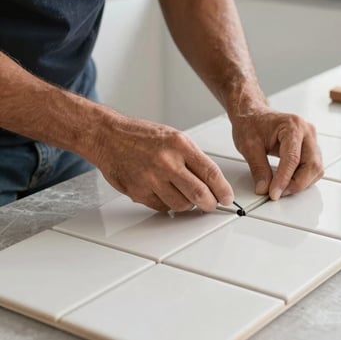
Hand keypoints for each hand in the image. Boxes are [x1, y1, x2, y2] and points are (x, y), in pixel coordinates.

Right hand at [93, 116, 233, 211]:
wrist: (108, 137)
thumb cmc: (141, 136)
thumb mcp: (173, 137)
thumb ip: (192, 158)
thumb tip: (211, 183)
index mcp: (180, 144)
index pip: (210, 172)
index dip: (223, 189)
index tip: (227, 197)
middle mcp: (166, 162)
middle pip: (199, 194)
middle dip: (210, 204)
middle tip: (212, 204)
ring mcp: (151, 179)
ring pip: (181, 205)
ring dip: (188, 204)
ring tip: (184, 195)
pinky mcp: (138, 192)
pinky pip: (162, 207)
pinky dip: (169, 204)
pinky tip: (165, 192)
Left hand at [230, 107, 323, 199]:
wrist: (253, 114)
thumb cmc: (251, 124)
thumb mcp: (248, 146)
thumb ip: (258, 168)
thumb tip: (264, 188)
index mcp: (292, 126)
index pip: (293, 158)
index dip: (284, 179)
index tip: (274, 193)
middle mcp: (307, 132)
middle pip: (312, 165)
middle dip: (296, 184)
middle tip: (277, 193)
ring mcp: (311, 139)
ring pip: (315, 168)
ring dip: (300, 183)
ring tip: (280, 188)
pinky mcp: (309, 148)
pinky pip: (312, 168)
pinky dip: (301, 178)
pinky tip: (287, 182)